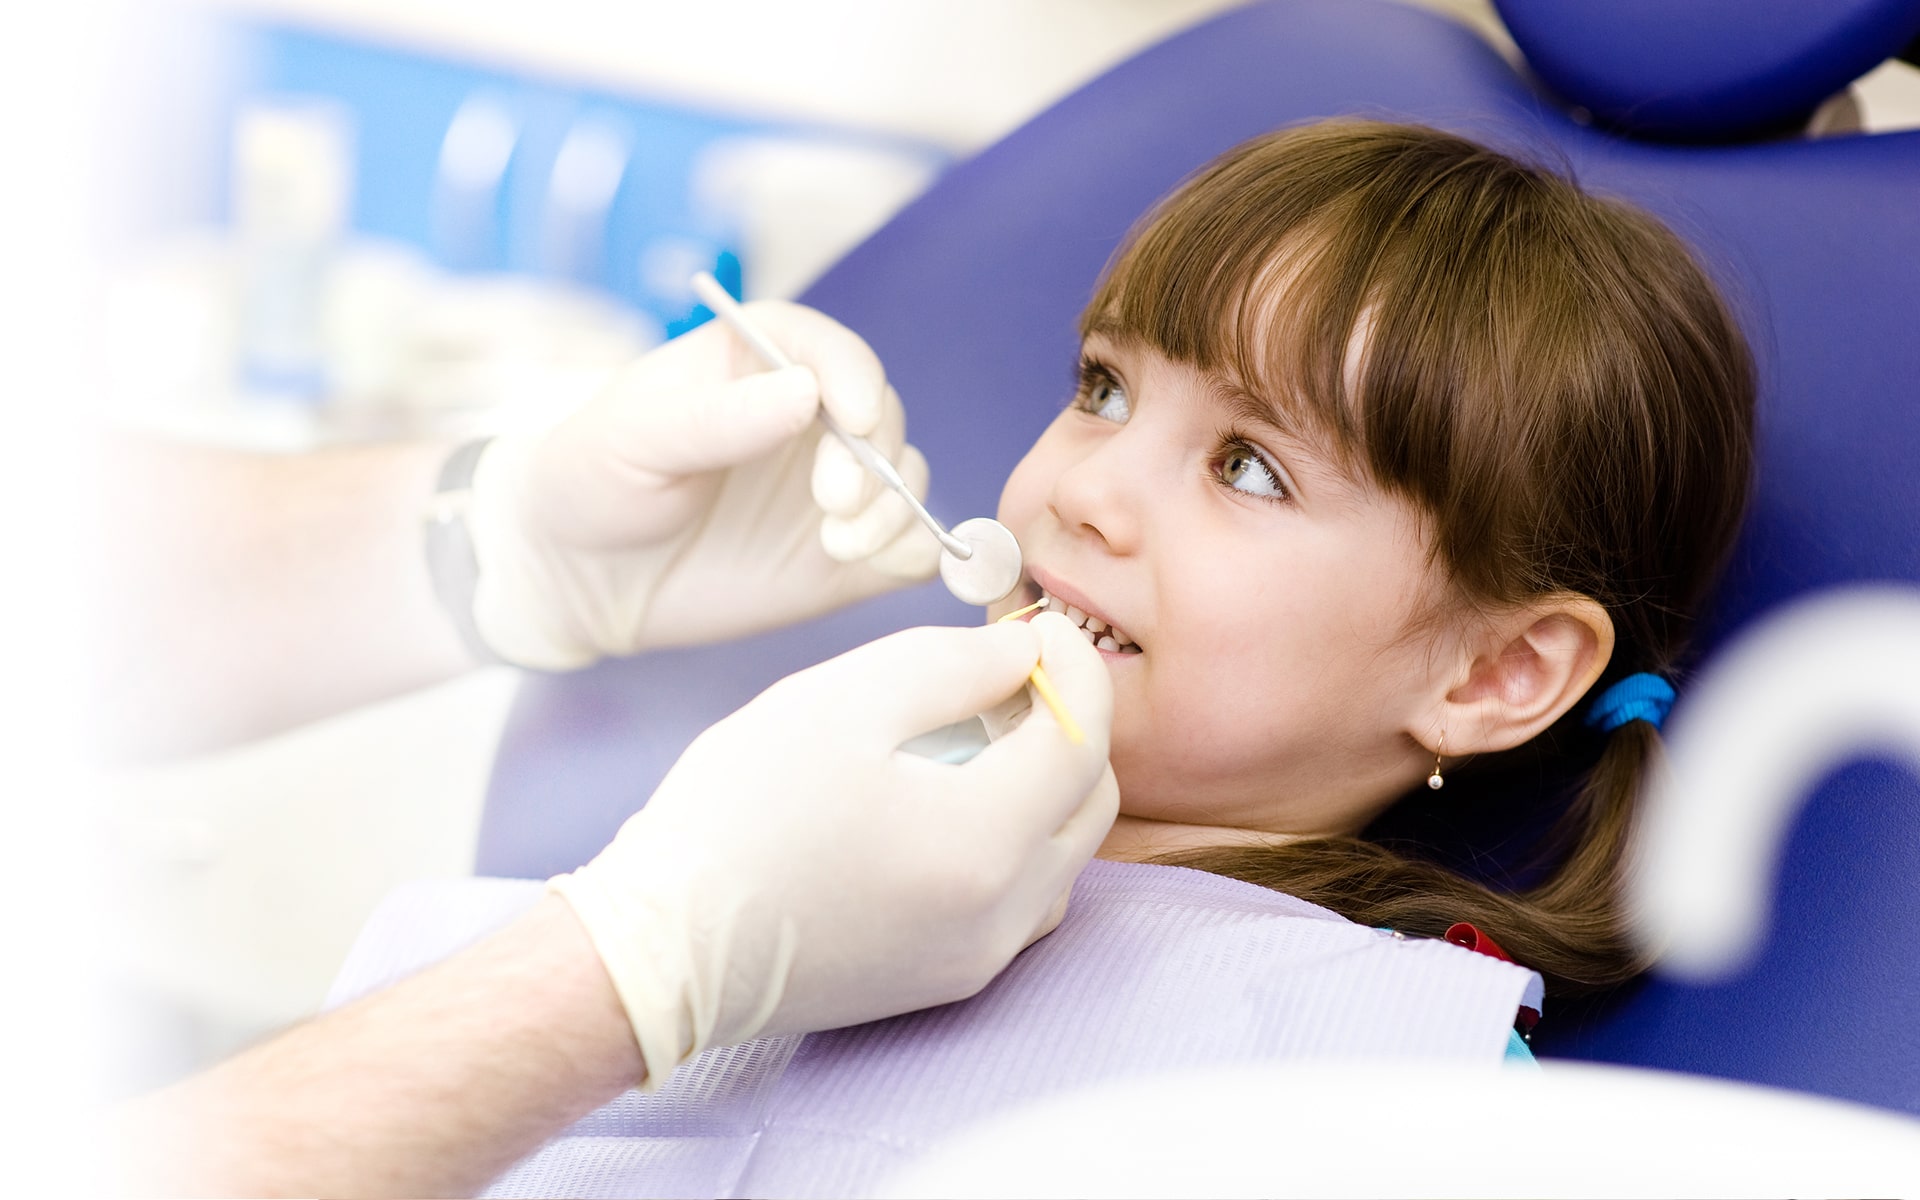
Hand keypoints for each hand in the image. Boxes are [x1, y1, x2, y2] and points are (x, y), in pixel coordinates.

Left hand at [467, 301, 939, 669]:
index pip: (831, 351)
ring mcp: (834, 489)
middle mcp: (810, 420)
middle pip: (882, 417)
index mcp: (759, 364)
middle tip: (834, 502)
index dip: (855, 378)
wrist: (578, 578)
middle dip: (874, 457)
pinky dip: (911, 552)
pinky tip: (868, 564)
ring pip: (907, 480)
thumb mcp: (634, 439)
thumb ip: (718, 417)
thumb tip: (806, 392)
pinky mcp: (846, 556)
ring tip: (839, 544)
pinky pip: (908, 546)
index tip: (852, 419)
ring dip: (893, 509)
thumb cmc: (592, 482)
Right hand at [550, 612, 1117, 1084]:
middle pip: (1092, 802)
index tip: (1041, 627)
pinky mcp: (947, 979)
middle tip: (1008, 674)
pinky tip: (954, 801)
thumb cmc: (738, 813)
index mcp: (983, 844)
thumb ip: (954, 664)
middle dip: (1069, 723)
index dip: (1076, 668)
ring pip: (1065, 854)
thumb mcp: (843, 701)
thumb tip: (1025, 653)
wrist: (662, 947)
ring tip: (978, 733)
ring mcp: (977, 958)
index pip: (1083, 739)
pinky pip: (1025, 899)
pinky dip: (1018, 839)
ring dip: (1046, 784)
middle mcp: (1001, 916)